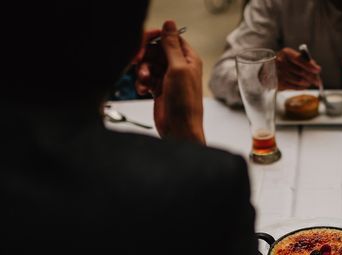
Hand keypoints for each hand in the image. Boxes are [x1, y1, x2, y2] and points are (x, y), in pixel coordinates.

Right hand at [135, 21, 204, 143]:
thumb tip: (169, 25)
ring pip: (149, 64)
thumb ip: (172, 46)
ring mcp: (169, 79)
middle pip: (156, 51)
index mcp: (189, 60)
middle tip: (139, 62)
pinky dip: (142, 82)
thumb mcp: (178, 69)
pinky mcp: (159, 89)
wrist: (179, 129)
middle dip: (146, 56)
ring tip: (144, 80)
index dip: (156, 38)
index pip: (171, 39)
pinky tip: (143, 89)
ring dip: (143, 71)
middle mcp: (179, 68)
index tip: (144, 42)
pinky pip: (146, 78)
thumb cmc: (185, 104)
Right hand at [275, 47, 321, 89]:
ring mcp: (279, 73)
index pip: (300, 60)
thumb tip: (316, 68)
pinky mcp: (279, 83)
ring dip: (307, 82)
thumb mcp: (292, 57)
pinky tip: (304, 86)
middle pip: (301, 71)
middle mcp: (281, 62)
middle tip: (317, 80)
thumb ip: (304, 61)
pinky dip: (302, 87)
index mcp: (286, 53)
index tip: (318, 70)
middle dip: (312, 77)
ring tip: (310, 82)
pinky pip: (295, 87)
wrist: (269, 70)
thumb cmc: (284, 63)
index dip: (310, 65)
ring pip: (299, 80)